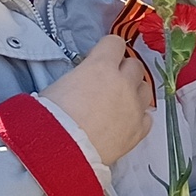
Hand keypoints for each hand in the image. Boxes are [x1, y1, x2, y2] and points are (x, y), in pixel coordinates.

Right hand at [47, 36, 154, 164]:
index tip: (101, 58)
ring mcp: (135, 107)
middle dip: (123, 70)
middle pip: (135, 65)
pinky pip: (147, 117)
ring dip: (134, 91)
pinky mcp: (139, 130)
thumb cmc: (49, 118)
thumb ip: (78, 77)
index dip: (108, 49)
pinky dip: (138, 117)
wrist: (60, 152)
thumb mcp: (57, 87)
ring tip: (118, 102)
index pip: (115, 43)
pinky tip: (124, 122)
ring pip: (145, 88)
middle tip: (109, 81)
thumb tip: (80, 81)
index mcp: (101, 67)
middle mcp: (124, 83)